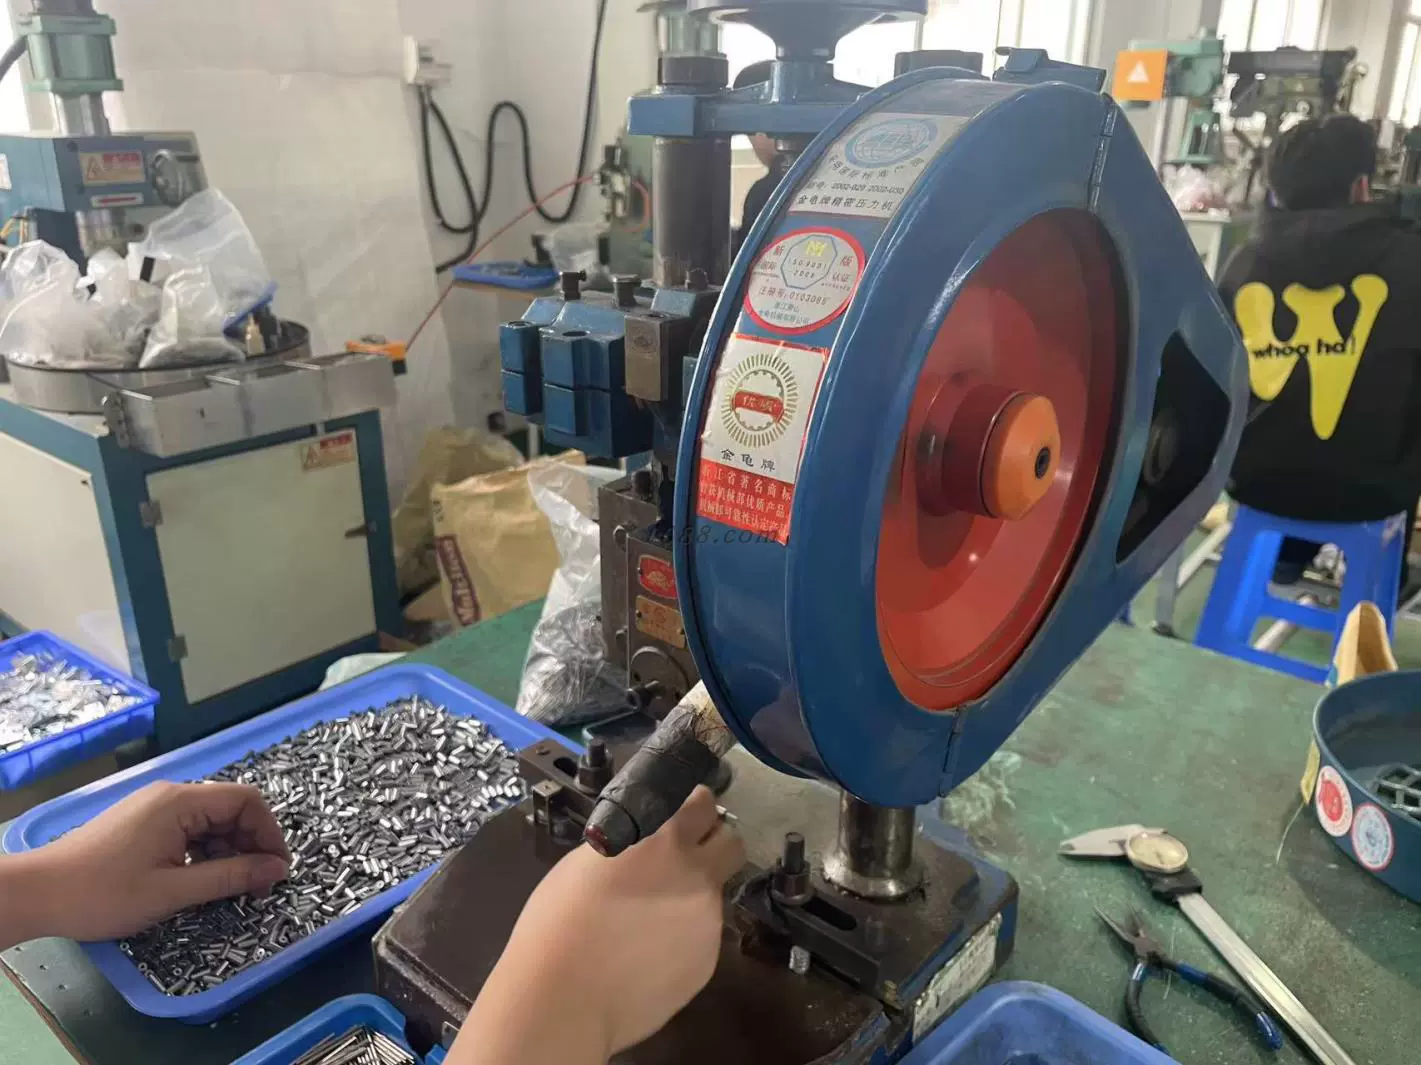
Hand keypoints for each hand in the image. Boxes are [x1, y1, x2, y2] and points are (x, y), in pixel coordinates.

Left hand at [0, 781, 289, 946]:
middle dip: (250, 845)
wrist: (36, 894)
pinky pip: (188, 830)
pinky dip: (204, 853)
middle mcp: (171, 796)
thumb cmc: (104, 894)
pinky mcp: (142, 823)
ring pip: (210, 822)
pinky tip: (200, 881)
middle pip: (230, 810)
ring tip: (231, 888)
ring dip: (228, 852)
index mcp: (180, 802)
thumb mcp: (173, 891)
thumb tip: (277, 870)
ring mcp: (154, 808)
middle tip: (257, 886)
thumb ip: (230, 877)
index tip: (276, 870)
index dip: (269, 833)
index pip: (246, 800)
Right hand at [451, 785, 743, 1064]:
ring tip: (651, 921)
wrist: (564, 998)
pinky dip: (683, 938)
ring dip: (692, 896)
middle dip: (714, 846)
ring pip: (713, 894)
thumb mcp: (587, 861)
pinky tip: (650, 955)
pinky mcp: (708, 961)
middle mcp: (696, 874)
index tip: (685, 816)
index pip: (704, 802)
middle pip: (732, 843)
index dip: (695, 807)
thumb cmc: (558, 923)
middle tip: (686, 860)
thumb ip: (629, 845)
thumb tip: (643, 848)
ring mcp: (707, 919)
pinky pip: (702, 937)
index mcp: (663, 840)